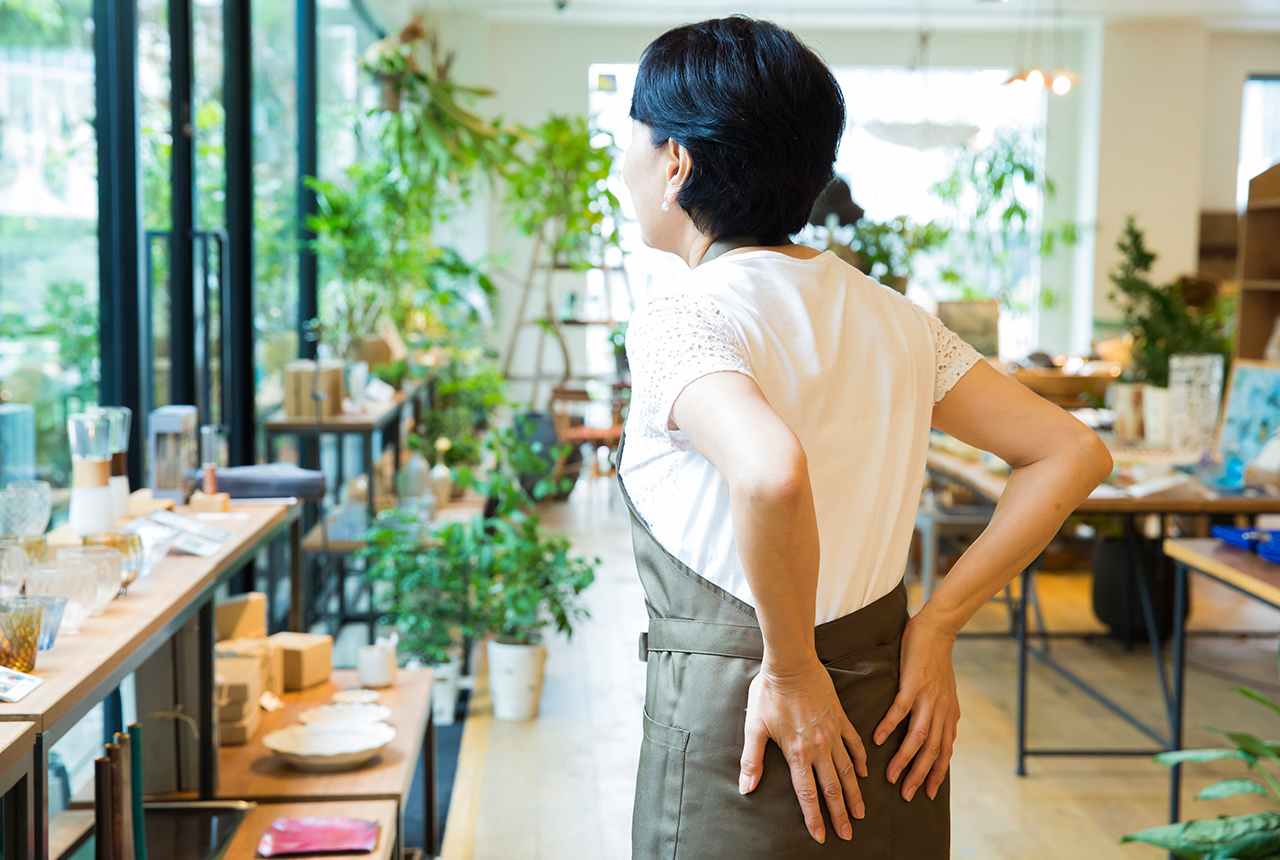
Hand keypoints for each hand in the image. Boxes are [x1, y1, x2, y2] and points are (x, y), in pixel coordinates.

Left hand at [739, 655, 867, 842]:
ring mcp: (832, 733)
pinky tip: (864, 772)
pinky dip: (861, 759)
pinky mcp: (840, 718)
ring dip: (854, 793)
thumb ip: (752, 760)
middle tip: (848, 833)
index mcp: (797, 752)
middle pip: (832, 788)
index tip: (822, 836)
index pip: (807, 793)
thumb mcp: (754, 726)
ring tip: (861, 811)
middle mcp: (818, 747)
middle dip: (840, 814)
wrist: (791, 663)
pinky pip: (855, 743)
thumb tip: (746, 787)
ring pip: (847, 770)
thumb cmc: (769, 693)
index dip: (814, 818)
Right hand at [873, 616, 959, 801]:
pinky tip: (876, 739)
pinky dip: (889, 726)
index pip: (944, 752)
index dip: (937, 774)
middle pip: (932, 751)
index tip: (928, 794)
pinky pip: (901, 710)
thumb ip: (941, 715)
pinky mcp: (913, 683)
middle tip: (907, 795)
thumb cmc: (937, 661)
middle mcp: (940, 710)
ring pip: (918, 736)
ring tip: (891, 775)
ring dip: (905, 758)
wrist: (938, 630)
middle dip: (920, 775)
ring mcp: (927, 697)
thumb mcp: (945, 693)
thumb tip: (937, 736)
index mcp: (948, 714)